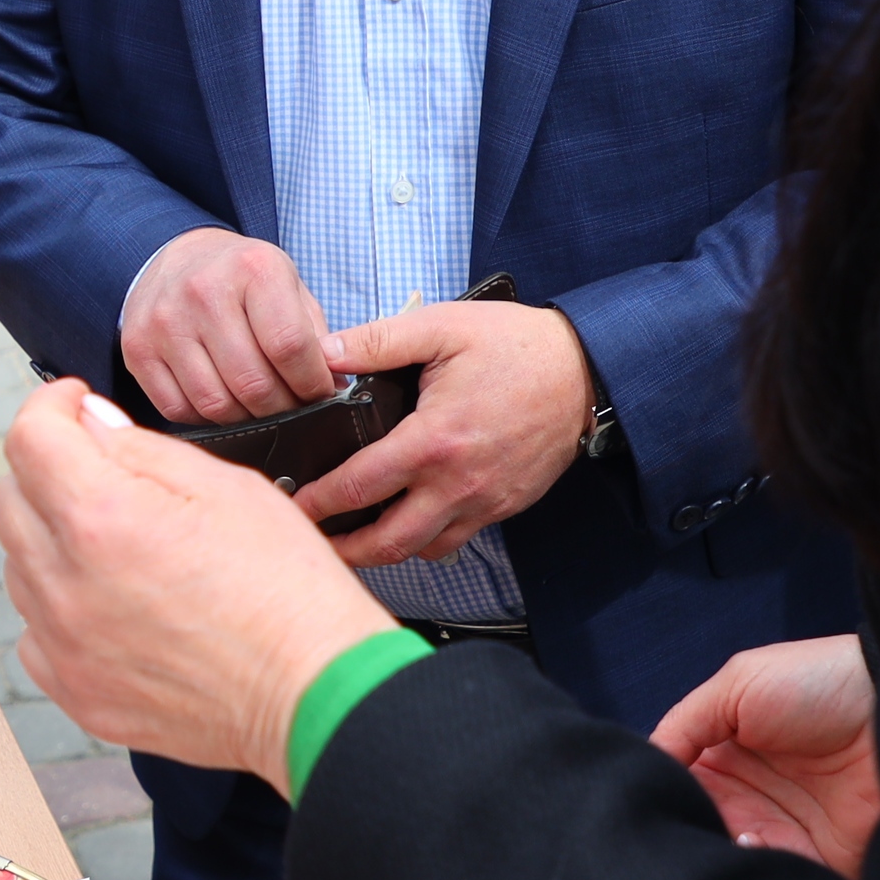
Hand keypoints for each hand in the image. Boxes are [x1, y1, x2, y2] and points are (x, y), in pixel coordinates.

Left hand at [0, 379, 395, 793]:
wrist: (311, 692)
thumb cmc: (285, 592)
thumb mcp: (226, 486)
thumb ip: (139, 447)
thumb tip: (88, 423)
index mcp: (102, 518)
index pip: (28, 437)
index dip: (51, 405)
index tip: (73, 407)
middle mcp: (66, 584)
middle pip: (8, 499)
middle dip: (47, 471)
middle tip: (99, 474)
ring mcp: (63, 645)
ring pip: (19, 566)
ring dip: (52, 542)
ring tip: (119, 549)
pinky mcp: (73, 691)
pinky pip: (35, 632)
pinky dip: (60, 609)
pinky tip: (114, 605)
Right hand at [118, 227, 333, 424]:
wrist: (175, 256)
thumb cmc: (241, 277)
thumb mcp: (287, 284)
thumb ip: (313, 333)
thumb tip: (333, 388)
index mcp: (252, 268)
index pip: (289, 346)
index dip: (312, 383)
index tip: (319, 393)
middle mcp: (203, 291)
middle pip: (253, 383)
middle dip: (284, 409)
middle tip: (293, 408)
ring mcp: (164, 322)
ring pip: (216, 404)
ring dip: (247, 418)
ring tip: (260, 407)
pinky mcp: (137, 350)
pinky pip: (178, 409)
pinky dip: (207, 417)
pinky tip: (223, 400)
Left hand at [289, 300, 592, 567]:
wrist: (587, 371)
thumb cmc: (517, 346)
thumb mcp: (442, 327)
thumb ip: (378, 341)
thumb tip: (325, 354)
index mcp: (434, 441)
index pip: (358, 486)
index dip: (317, 502)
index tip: (292, 506)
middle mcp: (458, 484)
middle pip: (388, 542)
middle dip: (345, 550)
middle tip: (314, 544)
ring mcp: (485, 502)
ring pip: (423, 550)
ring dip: (385, 552)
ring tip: (354, 540)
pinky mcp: (505, 507)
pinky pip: (456, 540)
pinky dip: (425, 541)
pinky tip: (406, 522)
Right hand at [648, 634, 879, 878]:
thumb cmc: (820, 683)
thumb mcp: (737, 683)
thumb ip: (683, 724)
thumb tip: (646, 765)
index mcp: (726, 755)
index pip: (679, 786)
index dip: (664, 794)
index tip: (652, 800)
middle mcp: (750, 796)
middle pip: (701, 827)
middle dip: (688, 830)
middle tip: (684, 824)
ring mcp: (784, 830)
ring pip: (731, 858)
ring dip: (720, 850)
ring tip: (727, 828)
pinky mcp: (819, 861)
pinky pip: (777, 879)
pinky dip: (758, 871)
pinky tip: (754, 842)